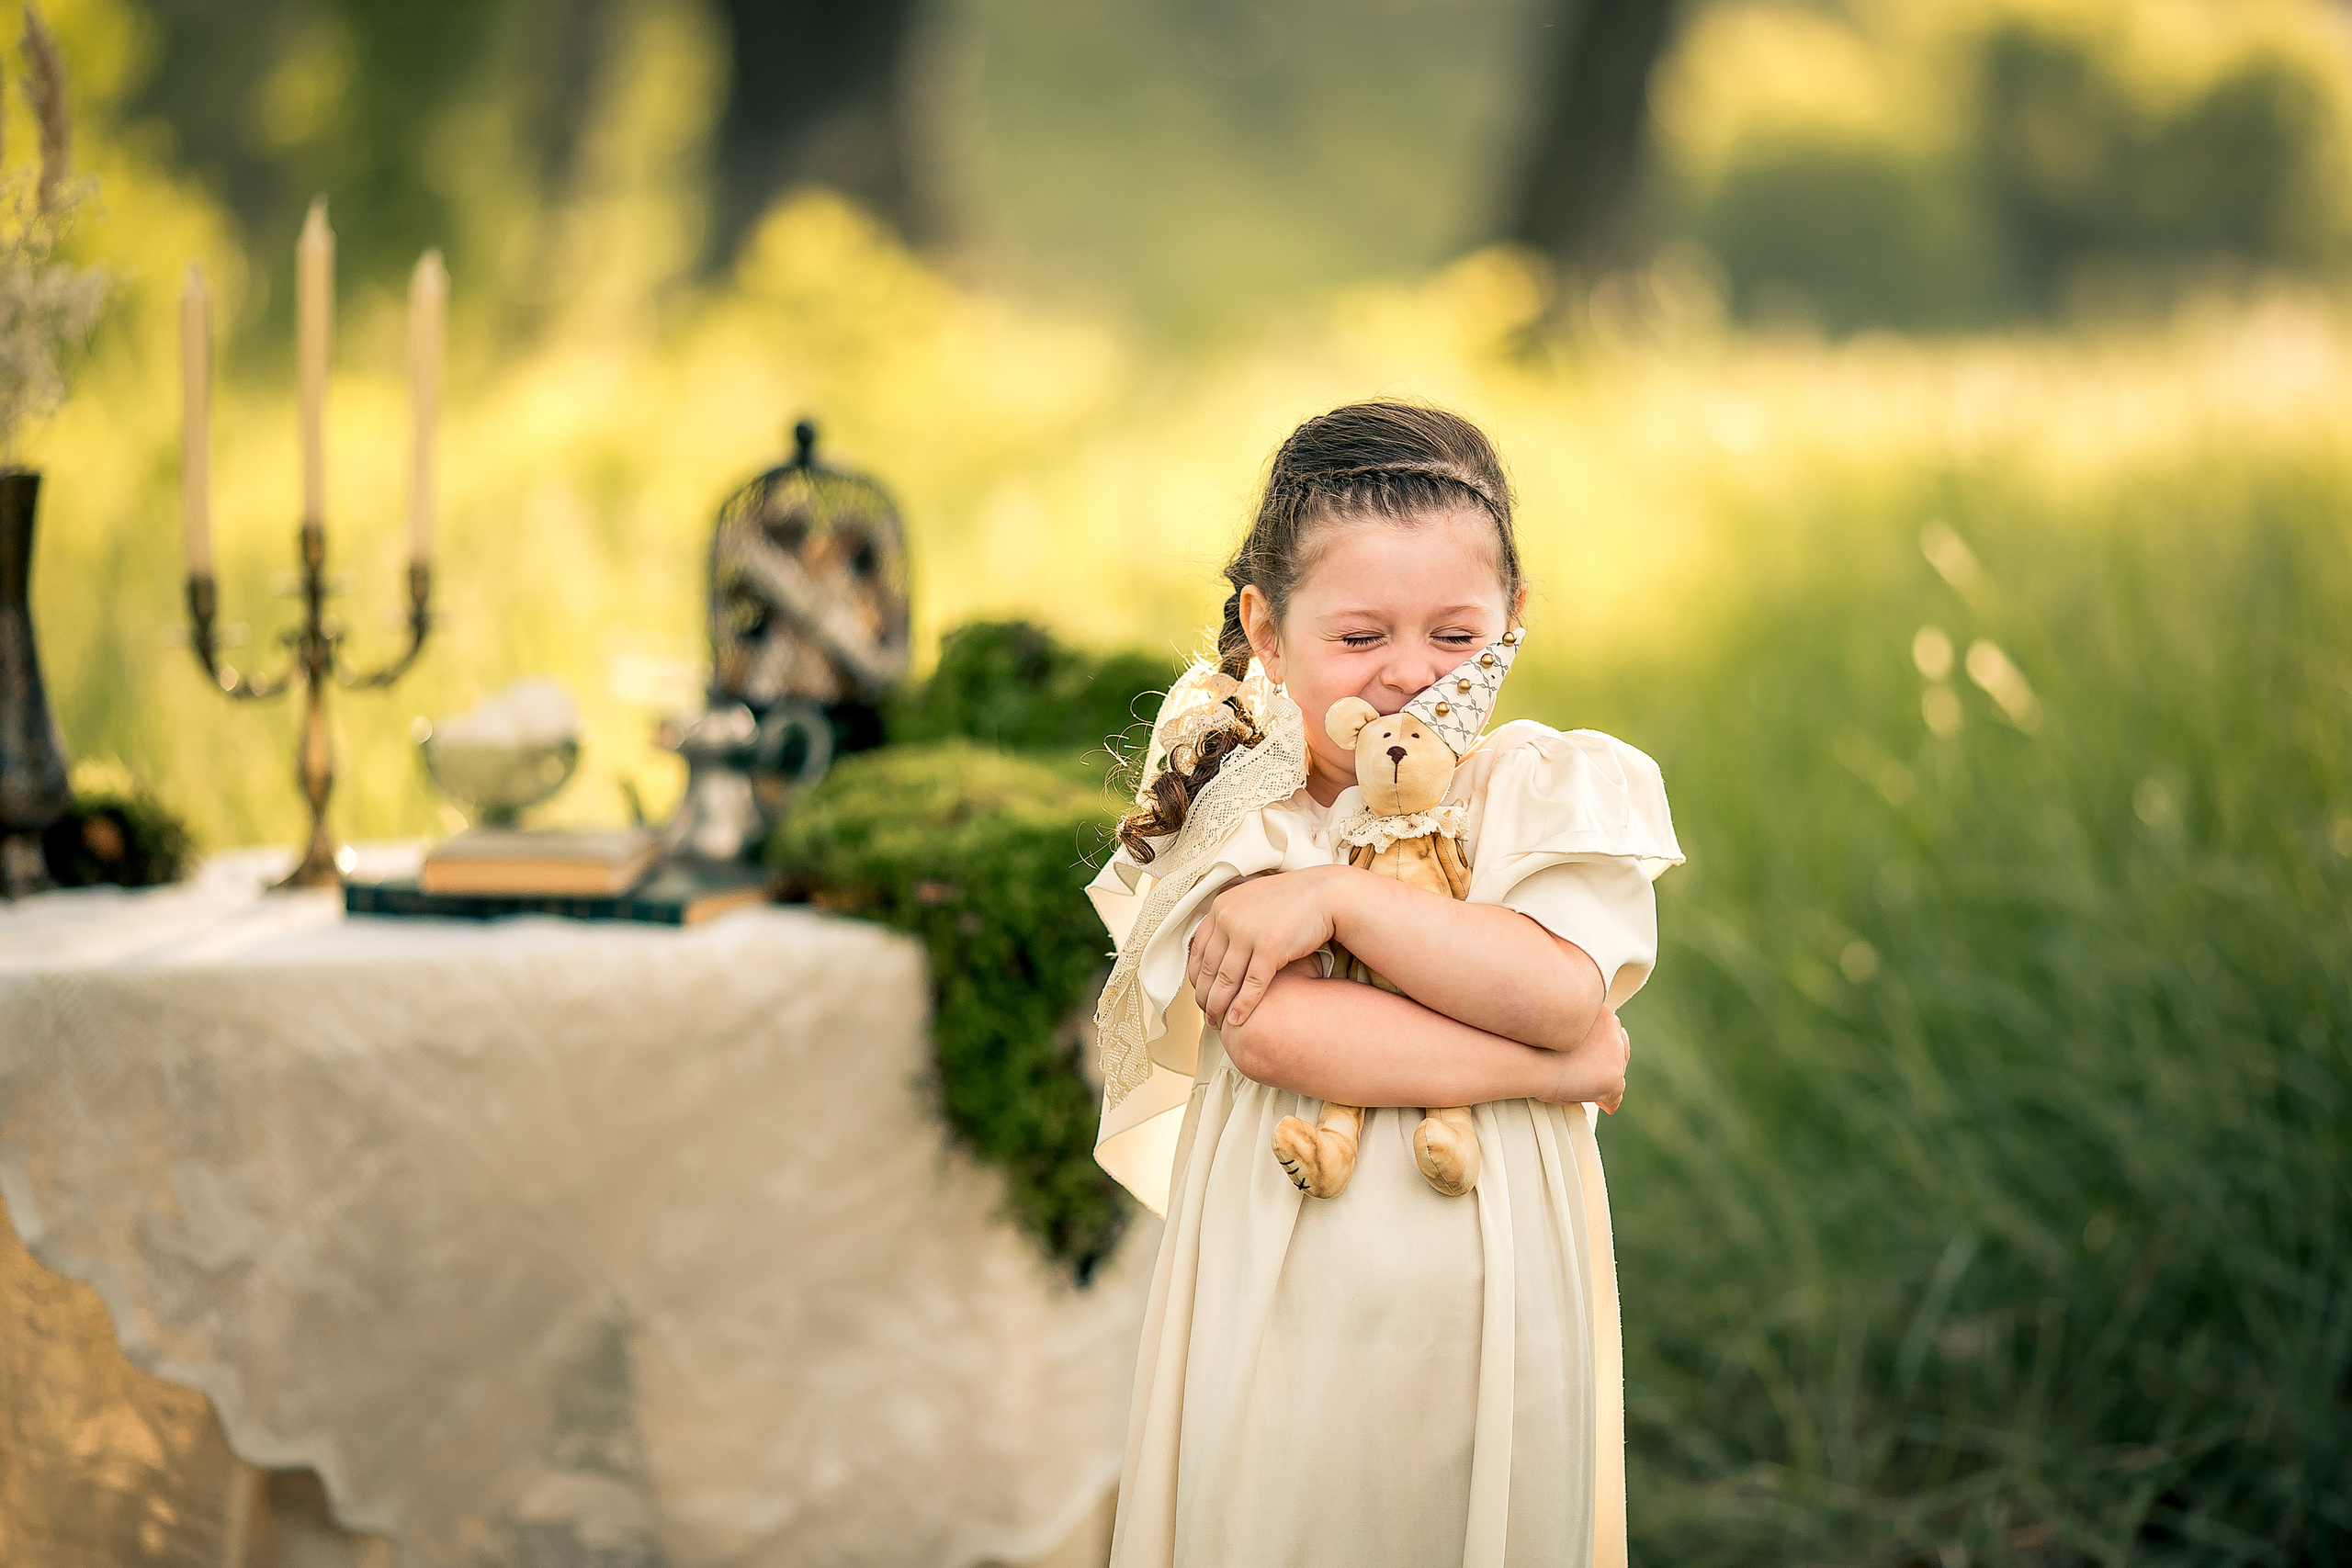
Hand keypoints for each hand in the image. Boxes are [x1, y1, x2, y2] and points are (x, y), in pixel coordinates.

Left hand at [1187, 866, 1344, 1029]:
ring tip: (1217, 1022)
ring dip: (1219, 1005)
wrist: (1327, 894)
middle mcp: (1229, 917)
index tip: (1198, 993)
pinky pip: (1252, 984)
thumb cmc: (1292, 902)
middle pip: (1208, 967)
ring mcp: (1248, 932)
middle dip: (1205, 996)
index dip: (1195, 977)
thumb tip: (1213, 948)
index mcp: (1221, 905)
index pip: (1197, 949)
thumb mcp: (1252, 902)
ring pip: (1226, 979)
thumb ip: (1231, 920)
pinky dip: (1243, 1005)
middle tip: (1206, 1015)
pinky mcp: (1270, 947)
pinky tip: (1238, 1019)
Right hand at [1541, 1005, 1628, 1111]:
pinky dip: (1608, 1101)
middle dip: (1609, 1064)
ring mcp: (1615, 1056)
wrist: (1527, 1057)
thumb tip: (1580, 1051)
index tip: (1597, 1058)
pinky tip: (1602, 1105)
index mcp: (1599, 1013)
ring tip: (1593, 1093)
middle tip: (1597, 1077)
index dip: (1605, 1047)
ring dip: (1606, 1083)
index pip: (1612, 1032)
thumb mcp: (1560, 1029)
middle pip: (1619, 1052)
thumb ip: (1577, 1035)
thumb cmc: (1532, 1042)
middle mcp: (1612, 1030)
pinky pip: (1614, 1096)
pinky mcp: (1613, 1079)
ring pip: (1617, 1074)